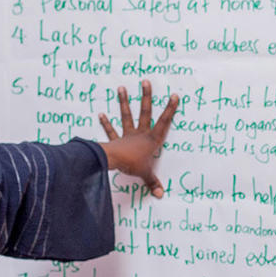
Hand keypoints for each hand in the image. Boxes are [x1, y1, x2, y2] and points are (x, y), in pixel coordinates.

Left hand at [98, 80, 179, 197]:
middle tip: (145, 82)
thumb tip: (160, 195)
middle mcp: (140, 134)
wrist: (115, 162)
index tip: (174, 95)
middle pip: (144, 112)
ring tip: (121, 88)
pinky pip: (110, 131)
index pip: (164, 123)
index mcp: (151, 140)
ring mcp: (127, 135)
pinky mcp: (115, 140)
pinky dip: (105, 124)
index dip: (170, 110)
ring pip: (126, 116)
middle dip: (146, 97)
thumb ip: (152, 183)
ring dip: (123, 102)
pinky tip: (101, 114)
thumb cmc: (133, 165)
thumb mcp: (146, 174)